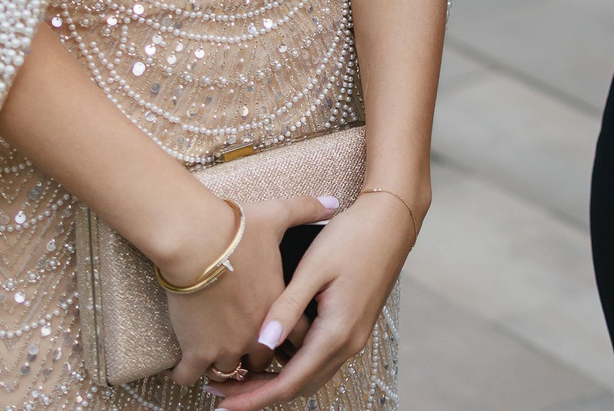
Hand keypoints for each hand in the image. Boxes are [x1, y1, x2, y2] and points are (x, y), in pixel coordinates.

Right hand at [160, 191, 332, 387]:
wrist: (195, 241)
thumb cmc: (235, 229)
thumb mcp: (277, 216)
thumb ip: (307, 211)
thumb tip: (332, 201)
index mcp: (279, 306)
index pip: (297, 338)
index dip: (287, 336)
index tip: (274, 332)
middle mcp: (256, 333)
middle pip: (262, 360)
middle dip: (254, 353)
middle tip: (241, 342)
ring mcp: (226, 345)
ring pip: (229, 371)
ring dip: (221, 363)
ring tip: (214, 350)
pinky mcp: (196, 350)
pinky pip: (190, 376)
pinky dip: (186, 372)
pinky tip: (184, 363)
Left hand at [212, 187, 423, 410]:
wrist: (392, 221)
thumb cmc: (352, 238)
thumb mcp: (314, 268)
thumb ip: (288, 308)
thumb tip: (262, 344)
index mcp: (337, 332)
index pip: (290, 383)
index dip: (254, 398)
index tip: (223, 404)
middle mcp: (349, 343)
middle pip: (299, 386)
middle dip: (260, 394)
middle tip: (222, 390)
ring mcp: (354, 336)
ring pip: (310, 375)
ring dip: (276, 381)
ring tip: (240, 374)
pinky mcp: (353, 325)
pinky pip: (320, 358)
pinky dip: (293, 365)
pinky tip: (272, 351)